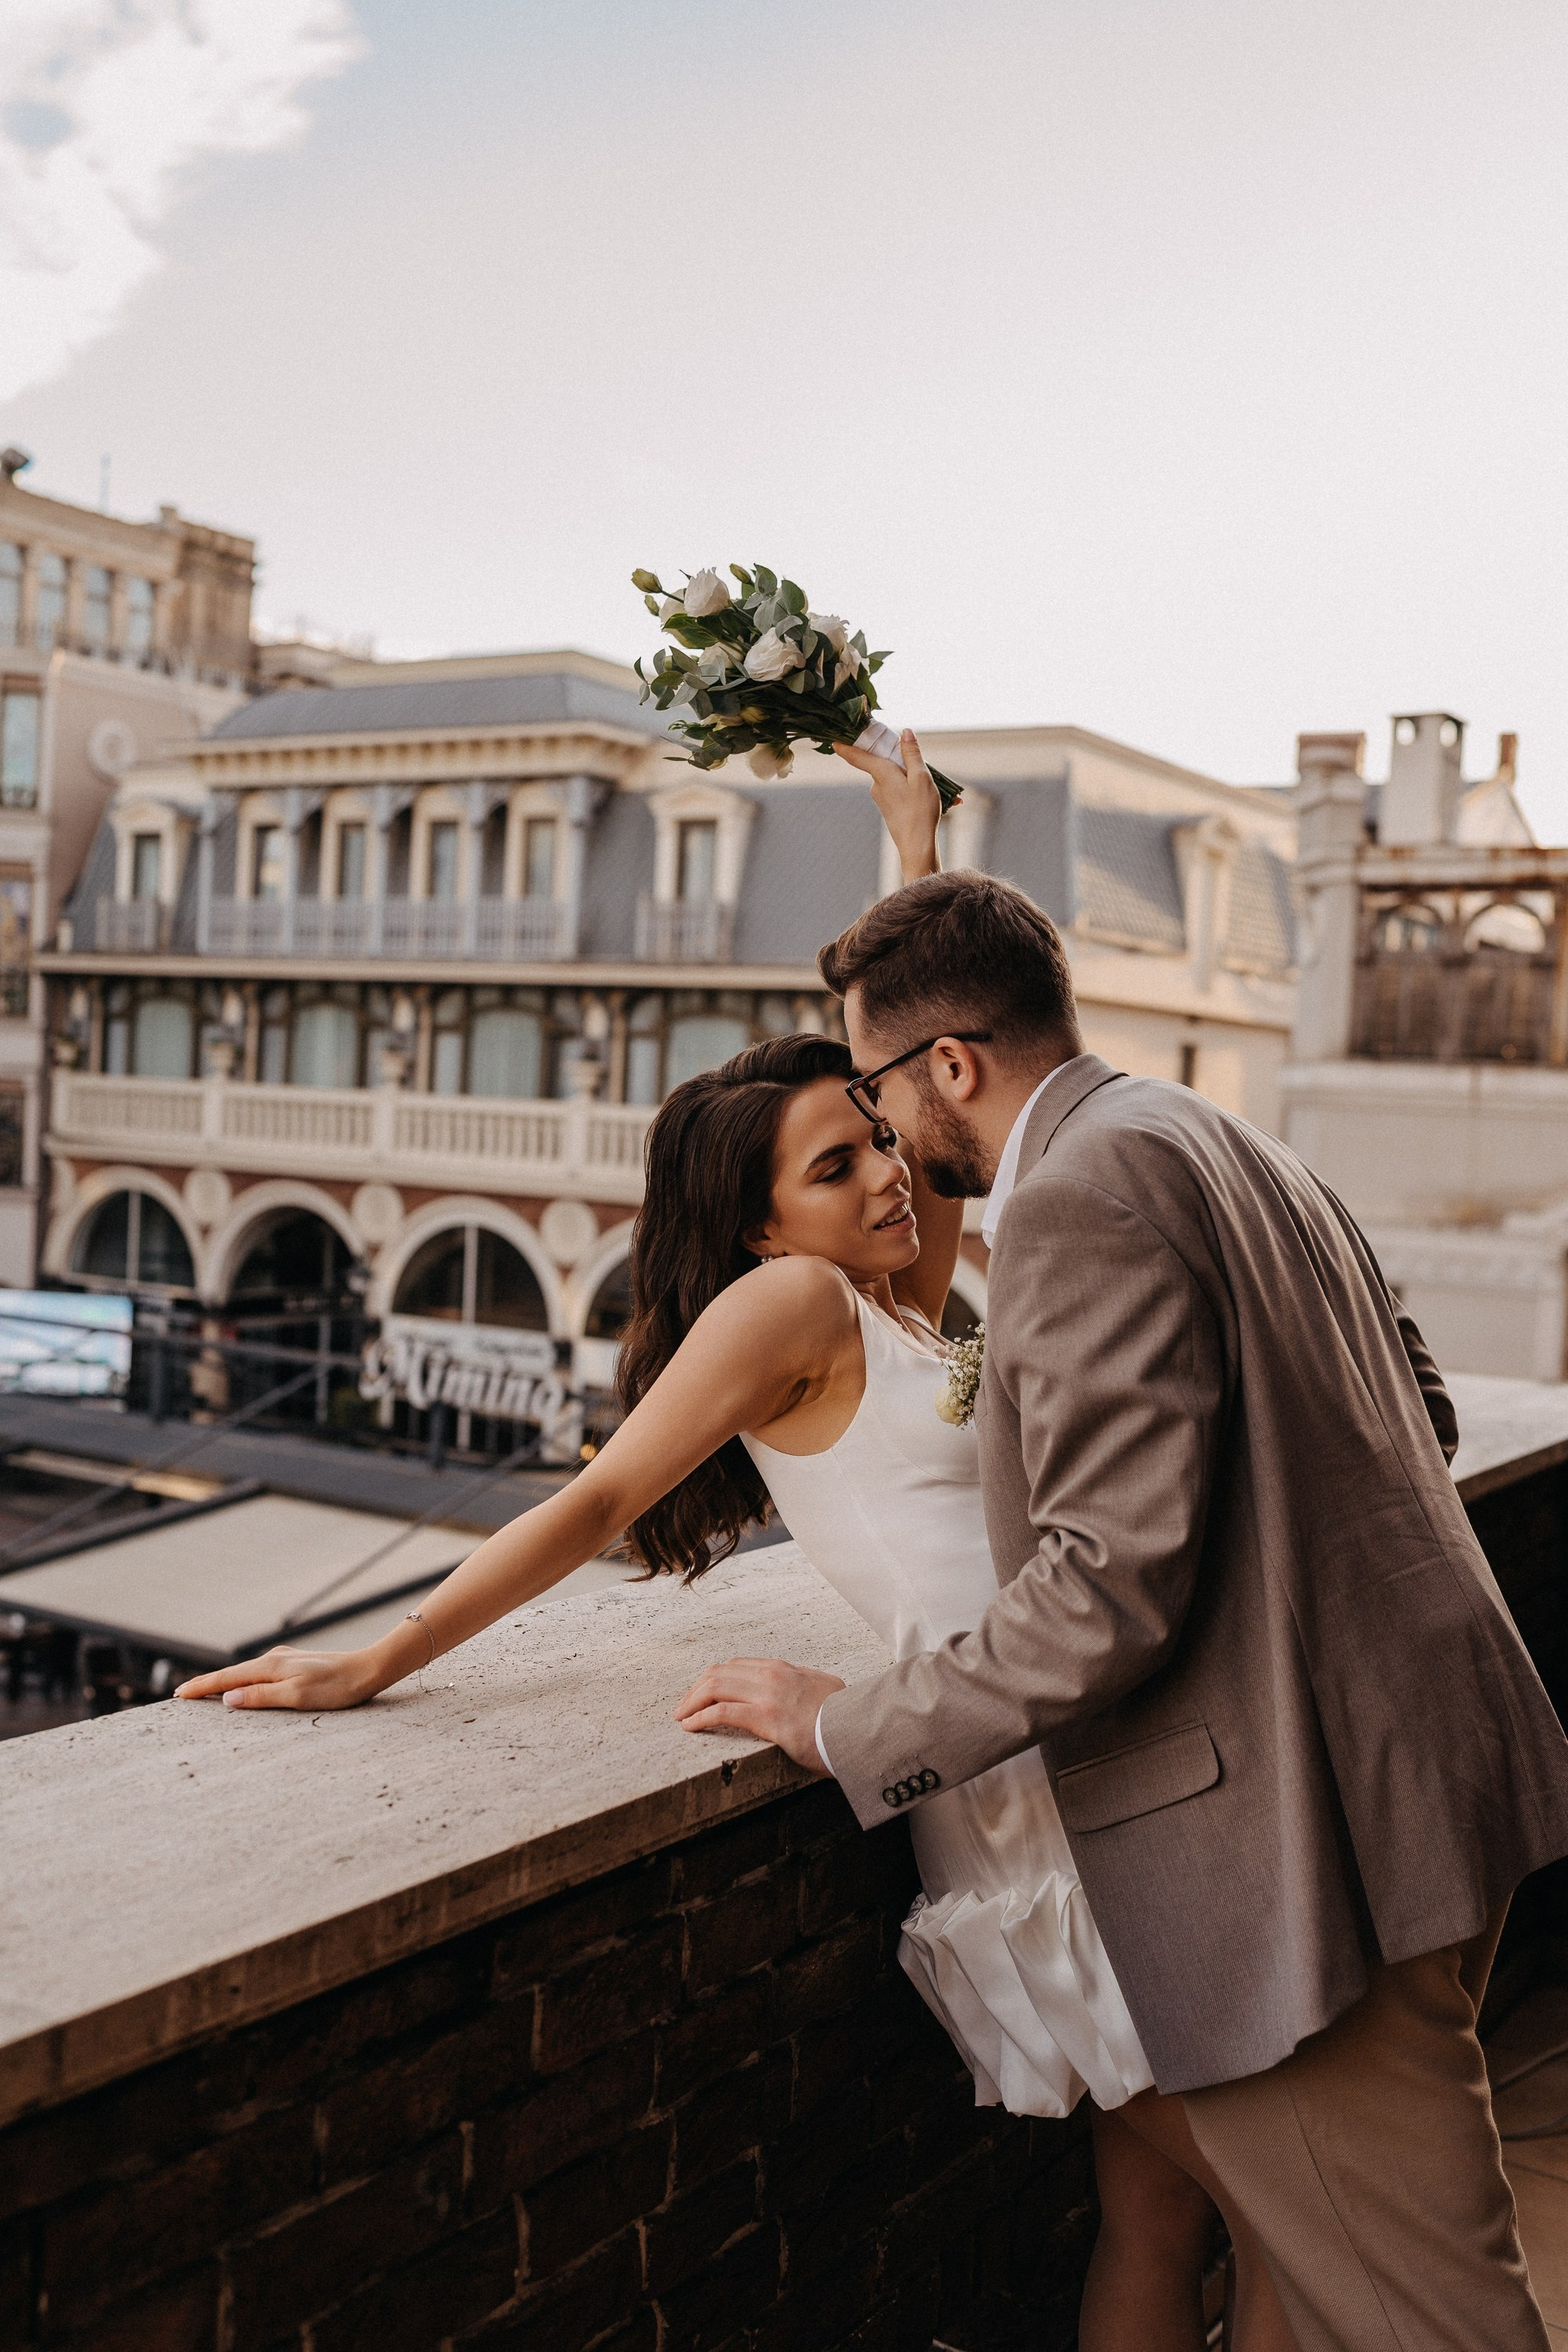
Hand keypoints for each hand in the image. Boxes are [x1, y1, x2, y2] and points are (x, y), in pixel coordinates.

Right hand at [174, 1644, 382, 1711]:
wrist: (368, 1670)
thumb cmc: (336, 1688)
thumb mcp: (298, 1697)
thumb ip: (261, 1697)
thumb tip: (227, 1698)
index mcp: (271, 1667)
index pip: (226, 1678)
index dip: (202, 1687)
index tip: (178, 1695)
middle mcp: (274, 1660)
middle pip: (232, 1673)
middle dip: (207, 1684)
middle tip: (182, 1695)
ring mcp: (285, 1662)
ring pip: (245, 1672)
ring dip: (224, 1682)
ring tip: (204, 1692)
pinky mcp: (295, 1666)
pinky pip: (259, 1674)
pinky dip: (242, 1680)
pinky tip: (242, 1686)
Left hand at [674, 1657, 844, 1772]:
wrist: (862, 1727)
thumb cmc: (845, 1716)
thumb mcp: (824, 1689)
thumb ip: (804, 1685)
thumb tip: (799, 1690)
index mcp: (784, 1669)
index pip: (737, 1666)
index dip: (713, 1679)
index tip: (701, 1693)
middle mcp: (773, 1675)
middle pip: (720, 1673)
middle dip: (695, 1689)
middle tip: (682, 1707)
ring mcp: (769, 1694)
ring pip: (716, 1687)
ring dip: (691, 1701)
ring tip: (680, 1717)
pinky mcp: (768, 1718)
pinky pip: (723, 1712)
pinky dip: (701, 1717)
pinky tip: (690, 1727)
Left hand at [834, 728, 940, 881]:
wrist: (917, 845)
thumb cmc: (920, 811)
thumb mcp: (921, 777)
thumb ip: (912, 754)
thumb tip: (905, 732)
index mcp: (882, 774)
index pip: (858, 756)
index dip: (846, 747)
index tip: (834, 740)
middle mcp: (877, 785)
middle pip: (884, 763)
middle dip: (904, 761)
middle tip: (925, 769)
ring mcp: (882, 798)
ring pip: (896, 778)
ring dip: (915, 780)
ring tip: (939, 792)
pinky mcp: (889, 808)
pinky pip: (901, 791)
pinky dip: (916, 793)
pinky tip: (936, 802)